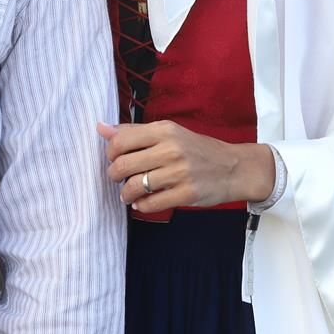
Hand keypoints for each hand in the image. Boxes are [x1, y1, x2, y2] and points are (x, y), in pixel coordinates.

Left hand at [98, 121, 273, 214]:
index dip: (110, 154)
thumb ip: (135, 132)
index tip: (115, 159)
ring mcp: (180, 173)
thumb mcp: (169, 133)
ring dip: (126, 194)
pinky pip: (150, 204)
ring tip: (129, 194)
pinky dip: (141, 206)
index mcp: (165, 130)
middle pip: (123, 165)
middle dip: (114, 176)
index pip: (120, 141)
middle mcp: (171, 149)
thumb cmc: (197, 149)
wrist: (233, 167)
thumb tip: (101, 128)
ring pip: (135, 186)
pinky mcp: (186, 194)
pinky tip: (144, 202)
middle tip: (119, 179)